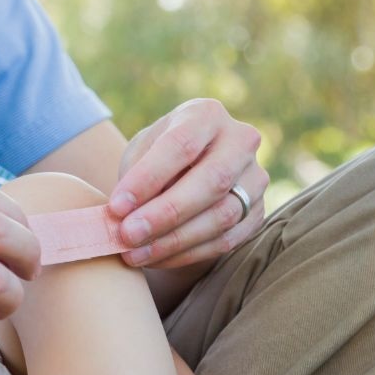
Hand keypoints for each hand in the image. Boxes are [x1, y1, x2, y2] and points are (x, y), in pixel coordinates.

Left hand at [109, 98, 267, 268]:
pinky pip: (227, 240)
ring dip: (174, 241)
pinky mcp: (258, 212)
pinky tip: (156, 259)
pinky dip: (188, 254)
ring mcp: (255, 178)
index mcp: (206, 115)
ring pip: (222, 216)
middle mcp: (240, 141)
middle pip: (211, 181)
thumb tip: (123, 214)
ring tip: (134, 253)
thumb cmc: (157, 157)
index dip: (148, 179)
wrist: (187, 169)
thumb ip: (135, 175)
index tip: (116, 206)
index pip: (181, 146)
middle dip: (165, 213)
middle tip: (127, 235)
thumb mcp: (142, 151)